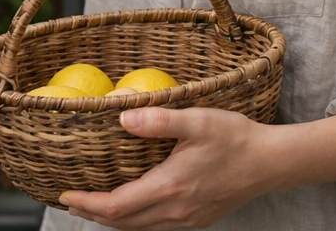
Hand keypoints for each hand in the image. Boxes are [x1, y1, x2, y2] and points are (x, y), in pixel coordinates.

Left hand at [58, 107, 268, 230]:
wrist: (270, 163)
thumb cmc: (234, 138)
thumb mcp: (195, 121)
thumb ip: (158, 120)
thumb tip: (122, 116)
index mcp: (169, 188)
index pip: (117, 207)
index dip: (87, 204)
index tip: (65, 195)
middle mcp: (175, 211)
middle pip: (123, 223)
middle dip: (92, 214)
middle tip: (69, 201)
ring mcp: (187, 219)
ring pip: (139, 229)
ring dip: (112, 220)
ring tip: (92, 206)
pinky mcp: (197, 219)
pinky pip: (155, 227)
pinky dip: (134, 221)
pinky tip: (131, 207)